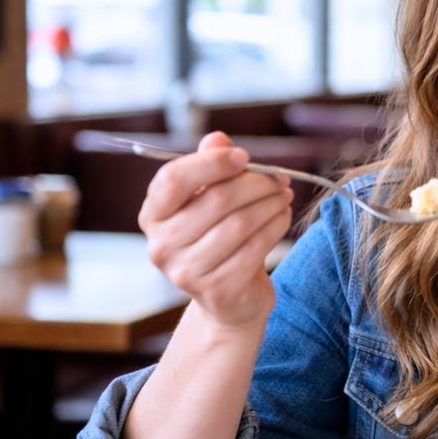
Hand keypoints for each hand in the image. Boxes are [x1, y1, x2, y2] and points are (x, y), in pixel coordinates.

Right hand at [139, 131, 293, 327]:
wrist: (230, 300)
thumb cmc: (219, 240)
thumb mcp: (210, 202)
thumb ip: (210, 168)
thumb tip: (218, 138)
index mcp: (153, 216)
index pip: (174, 179)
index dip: (212, 163)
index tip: (244, 156)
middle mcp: (162, 245)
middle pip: (216, 199)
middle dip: (256, 184)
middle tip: (279, 179)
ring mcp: (186, 272)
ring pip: (240, 223)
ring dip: (270, 204)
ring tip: (283, 197)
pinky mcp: (217, 290)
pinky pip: (255, 248)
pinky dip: (275, 227)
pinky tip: (282, 218)